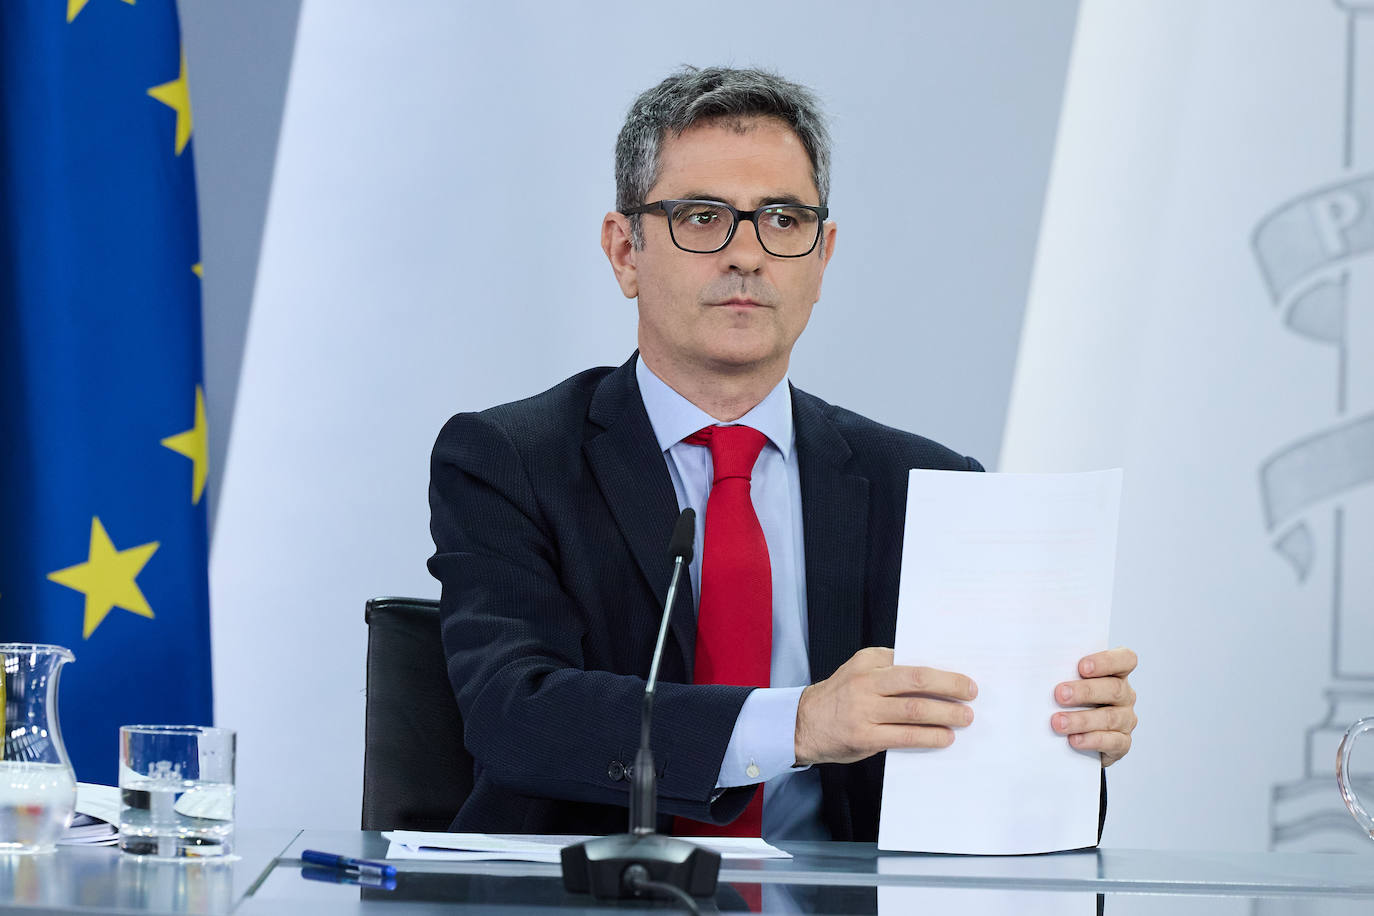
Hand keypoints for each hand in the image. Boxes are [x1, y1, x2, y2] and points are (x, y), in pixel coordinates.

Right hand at [794, 647, 976, 766]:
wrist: (803, 723)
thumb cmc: (841, 696)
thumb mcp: (859, 671)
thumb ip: (890, 670)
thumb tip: (936, 678)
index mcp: (868, 661)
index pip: (911, 660)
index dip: (940, 668)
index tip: (963, 674)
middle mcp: (865, 682)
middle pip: (916, 680)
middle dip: (949, 685)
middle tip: (972, 691)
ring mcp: (864, 710)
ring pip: (914, 710)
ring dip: (945, 713)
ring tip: (965, 717)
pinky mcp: (864, 737)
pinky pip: (905, 736)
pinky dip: (930, 736)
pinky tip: (945, 737)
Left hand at [1051, 647, 1137, 765]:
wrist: (1073, 735)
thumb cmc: (1066, 697)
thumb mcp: (1064, 679)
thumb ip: (1058, 670)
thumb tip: (1031, 666)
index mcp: (1115, 672)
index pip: (1125, 659)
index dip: (1107, 661)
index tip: (1081, 666)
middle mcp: (1125, 694)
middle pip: (1114, 689)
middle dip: (1085, 691)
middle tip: (1060, 695)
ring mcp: (1126, 719)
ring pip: (1111, 718)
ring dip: (1082, 720)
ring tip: (1058, 722)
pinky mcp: (1122, 743)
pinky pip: (1113, 742)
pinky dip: (1092, 740)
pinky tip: (1074, 740)